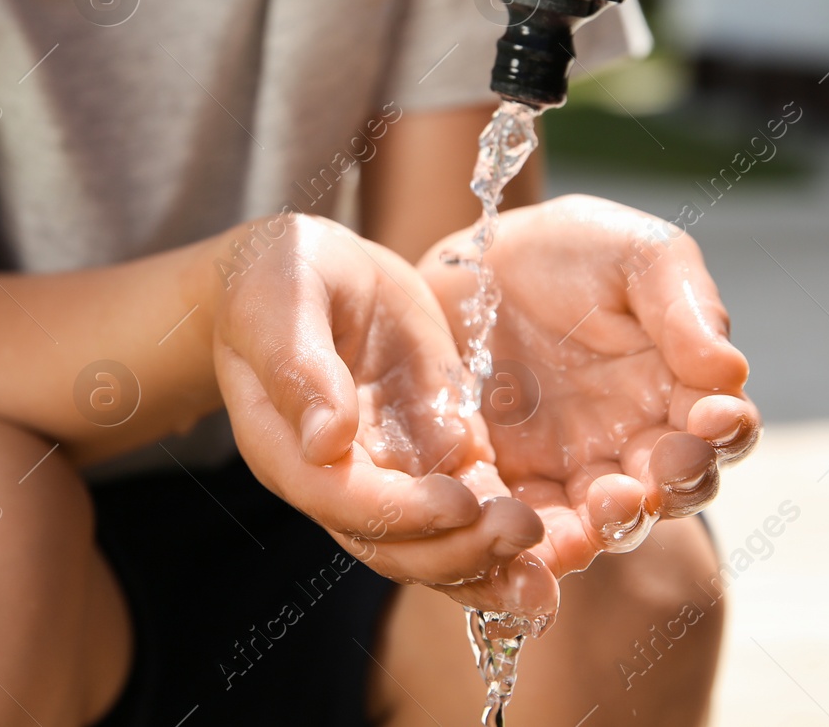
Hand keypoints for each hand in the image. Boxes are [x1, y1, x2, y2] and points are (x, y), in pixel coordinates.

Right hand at [212, 213, 544, 601]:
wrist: (299, 267)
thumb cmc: (274, 279)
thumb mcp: (279, 305)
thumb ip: (300, 369)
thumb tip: (328, 442)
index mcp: (291, 449)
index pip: (345, 502)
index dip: (402, 511)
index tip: (458, 500)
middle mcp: (340, 478)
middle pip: (395, 544)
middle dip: (458, 549)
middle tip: (522, 531)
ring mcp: (391, 469)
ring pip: (436, 542)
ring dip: (488, 558)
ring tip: (546, 561)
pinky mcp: (435, 449)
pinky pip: (470, 507)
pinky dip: (503, 533)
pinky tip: (553, 547)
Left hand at [420, 195, 759, 620]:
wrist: (470, 263)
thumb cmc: (568, 251)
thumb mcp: (635, 254)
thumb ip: (684, 306)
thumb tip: (730, 372)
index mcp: (679, 391)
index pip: (720, 429)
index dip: (726, 430)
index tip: (716, 416)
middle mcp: (636, 444)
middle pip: (674, 489)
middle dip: (674, 485)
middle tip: (660, 471)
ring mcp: (575, 472)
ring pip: (610, 522)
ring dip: (616, 524)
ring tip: (608, 506)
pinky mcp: (513, 486)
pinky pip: (533, 528)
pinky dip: (540, 545)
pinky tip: (537, 540)